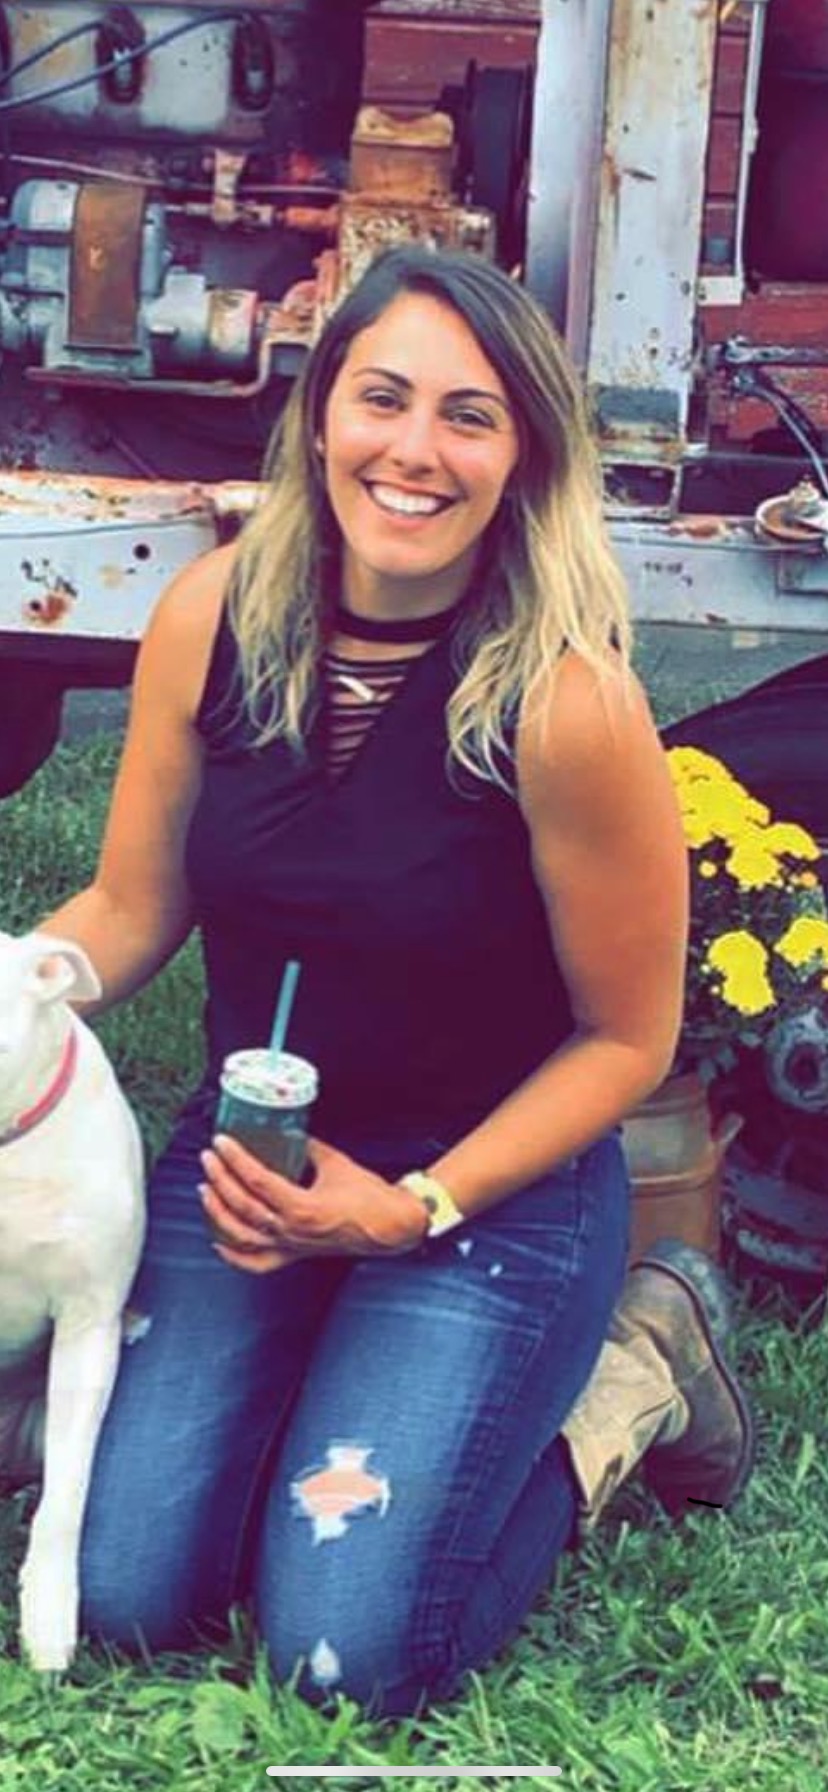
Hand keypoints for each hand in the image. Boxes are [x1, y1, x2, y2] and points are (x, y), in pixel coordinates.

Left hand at [200, 1134, 428, 1273]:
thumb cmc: (368, 1196)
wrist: (389, 1227)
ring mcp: (290, 1246)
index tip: (221, 1142)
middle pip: (243, 1206)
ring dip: (218, 1213)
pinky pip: (257, 1263)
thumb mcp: (335, 1162)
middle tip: (209, 1158)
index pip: (258, 1181)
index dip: (236, 1160)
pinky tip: (217, 1242)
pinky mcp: (294, 1256)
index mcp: (302, 1207)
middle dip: (220, 1180)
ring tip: (205, 1190)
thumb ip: (307, 1147)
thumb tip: (288, 1132)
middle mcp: (291, 1231)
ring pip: (242, 1236)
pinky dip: (233, 1256)